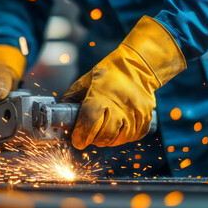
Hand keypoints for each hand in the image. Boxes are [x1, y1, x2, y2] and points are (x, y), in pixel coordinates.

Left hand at [62, 16, 185, 149]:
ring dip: (109, 140)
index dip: (80, 137)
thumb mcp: (85, 81)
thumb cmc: (108, 73)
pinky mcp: (145, 116)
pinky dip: (124, 137)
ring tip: (104, 134)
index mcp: (100, 97)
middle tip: (90, 136)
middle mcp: (119, 106)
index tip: (77, 140)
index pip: (88, 125)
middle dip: (94, 140)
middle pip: (105, 135)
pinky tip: (118, 131)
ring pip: (120, 139)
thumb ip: (72, 98)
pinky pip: (134, 136)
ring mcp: (135, 112)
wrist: (138, 66)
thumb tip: (62, 115)